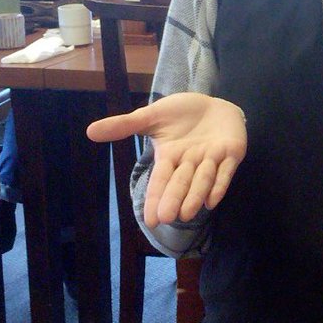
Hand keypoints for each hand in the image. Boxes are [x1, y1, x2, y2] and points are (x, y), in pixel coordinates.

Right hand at [86, 93, 246, 225]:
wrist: (214, 103)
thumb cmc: (182, 113)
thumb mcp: (151, 116)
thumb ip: (125, 125)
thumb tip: (90, 132)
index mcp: (170, 157)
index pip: (161, 180)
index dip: (156, 198)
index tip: (150, 219)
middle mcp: (190, 163)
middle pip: (181, 183)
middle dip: (174, 200)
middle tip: (167, 218)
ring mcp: (212, 159)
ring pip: (203, 180)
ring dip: (195, 196)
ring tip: (187, 213)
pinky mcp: (232, 153)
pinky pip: (226, 171)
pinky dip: (220, 184)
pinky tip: (213, 199)